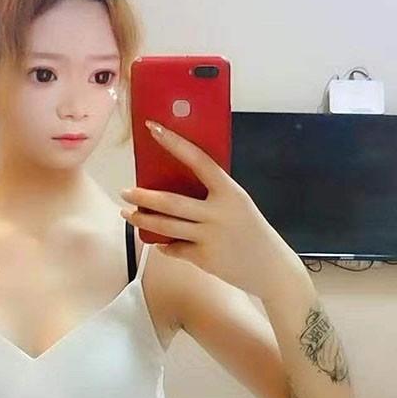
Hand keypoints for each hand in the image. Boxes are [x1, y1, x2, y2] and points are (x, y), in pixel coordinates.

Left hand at [120, 119, 286, 294]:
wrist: (271, 268)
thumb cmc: (252, 231)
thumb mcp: (238, 204)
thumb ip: (214, 194)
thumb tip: (177, 183)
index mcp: (229, 191)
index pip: (198, 160)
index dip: (174, 143)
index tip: (153, 128)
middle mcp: (218, 213)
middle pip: (171, 201)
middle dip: (143, 196)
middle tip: (125, 191)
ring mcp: (210, 237)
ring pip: (166, 226)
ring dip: (143, 220)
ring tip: (128, 215)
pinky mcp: (204, 258)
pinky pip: (175, 249)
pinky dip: (164, 246)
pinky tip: (158, 242)